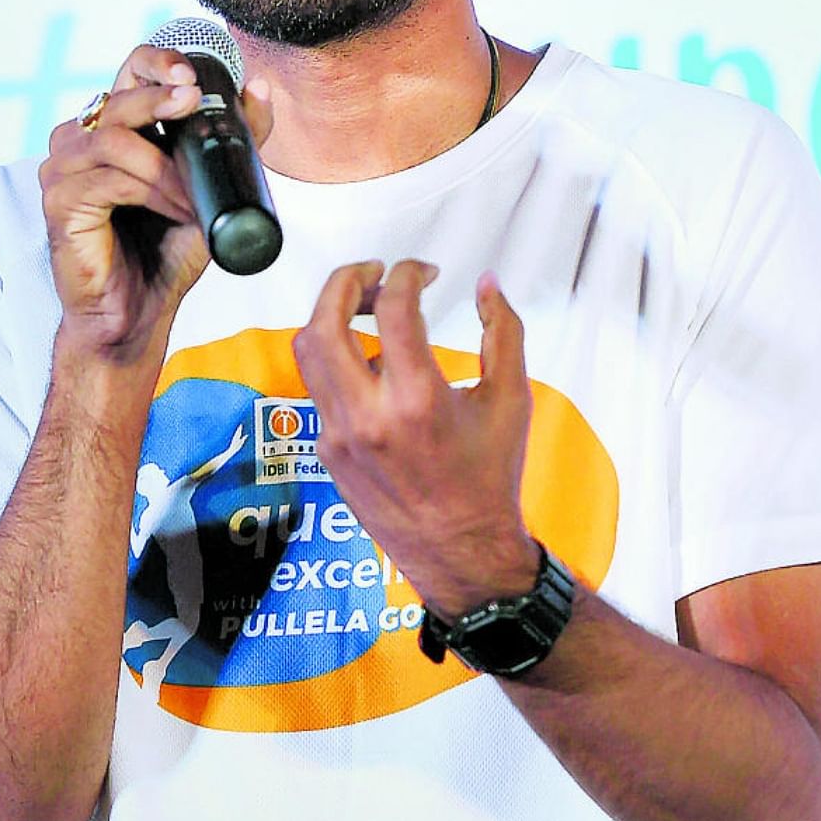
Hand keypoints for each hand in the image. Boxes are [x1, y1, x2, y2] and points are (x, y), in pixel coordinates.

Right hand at [40, 45, 275, 366]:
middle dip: (161, 99)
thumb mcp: (210, 187)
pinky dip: (149, 192)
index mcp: (115, 129)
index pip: (129, 72)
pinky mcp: (58, 202)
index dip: (158, 62)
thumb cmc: (164, 252)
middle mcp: (81, 142)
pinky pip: (107, 180)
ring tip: (189, 199)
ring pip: (113, 138)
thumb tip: (260, 90)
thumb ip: (234, 142)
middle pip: (118, 98)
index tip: (192, 75)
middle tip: (194, 104)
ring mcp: (63, 171)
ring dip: (163, 166)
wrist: (137, 313)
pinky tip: (172, 211)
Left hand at [289, 262, 541, 618]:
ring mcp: (338, 434)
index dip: (407, 275)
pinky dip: (337, 356)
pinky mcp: (325, 448)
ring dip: (331, 315)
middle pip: (323, 321)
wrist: (459, 549)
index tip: (423, 272)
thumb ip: (503, 332)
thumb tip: (486, 283)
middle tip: (375, 271)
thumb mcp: (512, 401)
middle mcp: (368, 416)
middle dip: (345, 281)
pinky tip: (369, 355)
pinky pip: (318, 385)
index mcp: (418, 401)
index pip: (392, 311)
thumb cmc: (489, 479)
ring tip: (366, 305)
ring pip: (308, 350)